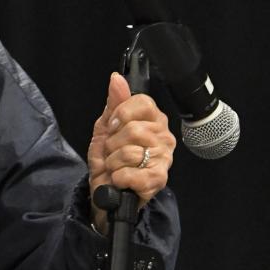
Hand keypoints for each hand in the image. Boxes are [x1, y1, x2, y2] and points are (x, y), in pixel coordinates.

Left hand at [87, 73, 175, 232]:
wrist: (106, 191)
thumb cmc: (109, 160)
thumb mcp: (106, 127)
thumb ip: (114, 102)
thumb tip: (117, 79)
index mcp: (154, 120)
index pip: (143, 103)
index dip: (121, 115)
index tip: (113, 127)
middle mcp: (163, 137)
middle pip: (134, 128)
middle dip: (113, 144)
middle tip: (113, 153)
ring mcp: (164, 159)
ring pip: (131, 152)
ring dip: (113, 163)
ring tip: (116, 167)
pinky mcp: (158, 180)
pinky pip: (132, 174)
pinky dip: (119, 178)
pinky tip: (121, 180)